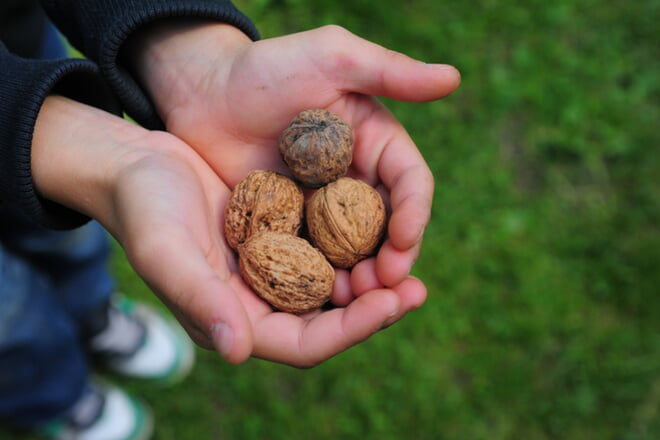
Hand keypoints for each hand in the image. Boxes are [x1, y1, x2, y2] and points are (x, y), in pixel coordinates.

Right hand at [32, 95, 417, 366]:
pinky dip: (352, 241)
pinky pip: (324, 247)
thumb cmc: (143, 210)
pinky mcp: (278, 235)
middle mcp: (260, 302)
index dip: (351, 330)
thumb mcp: (167, 253)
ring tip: (407, 261)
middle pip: (329, 320)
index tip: (391, 305)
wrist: (136, 165)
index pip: (306, 343)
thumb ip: (200, 300)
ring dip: (371, 276)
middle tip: (416, 288)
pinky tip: (380, 225)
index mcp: (237, 320)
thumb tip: (237, 350)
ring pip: (333, 285)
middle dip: (375, 308)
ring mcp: (271, 269)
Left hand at [128, 22, 460, 311]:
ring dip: (361, 278)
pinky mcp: (291, 227)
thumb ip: (389, 70)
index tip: (404, 240)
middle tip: (385, 285)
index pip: (409, 184)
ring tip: (354, 296)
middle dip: (393, 259)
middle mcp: (356, 181)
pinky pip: (313, 259)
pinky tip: (320, 298)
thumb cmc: (266, 67)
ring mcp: (322, 208)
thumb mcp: (330, 57)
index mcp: (375, 145)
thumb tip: (453, 77)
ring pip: (355, 251)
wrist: (204, 91)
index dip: (414, 214)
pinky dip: (322, 279)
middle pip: (388, 228)